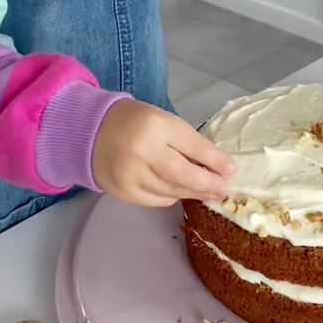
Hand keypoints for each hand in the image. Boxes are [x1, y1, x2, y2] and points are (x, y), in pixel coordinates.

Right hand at [92, 99, 235, 206]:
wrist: (91, 132)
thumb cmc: (135, 123)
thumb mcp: (163, 122)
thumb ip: (189, 143)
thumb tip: (221, 167)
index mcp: (155, 126)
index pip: (193, 147)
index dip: (216, 161)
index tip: (231, 170)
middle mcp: (142, 151)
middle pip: (185, 175)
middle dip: (209, 184)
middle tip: (223, 189)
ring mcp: (131, 174)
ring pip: (173, 191)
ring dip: (193, 192)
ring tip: (206, 191)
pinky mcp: (124, 191)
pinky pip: (157, 200)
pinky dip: (171, 196)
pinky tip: (178, 191)